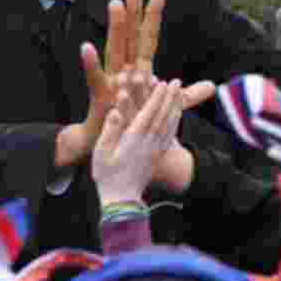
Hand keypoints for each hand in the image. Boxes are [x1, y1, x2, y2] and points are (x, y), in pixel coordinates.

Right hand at [54, 0, 214, 168]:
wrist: (117, 146)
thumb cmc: (136, 121)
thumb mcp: (167, 105)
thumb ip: (187, 95)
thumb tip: (211, 86)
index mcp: (140, 70)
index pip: (148, 38)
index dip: (153, 16)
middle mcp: (124, 70)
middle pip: (130, 37)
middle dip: (132, 13)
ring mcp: (112, 82)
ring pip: (114, 50)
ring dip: (114, 28)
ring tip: (115, 4)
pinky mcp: (101, 97)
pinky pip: (95, 78)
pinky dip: (90, 63)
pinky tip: (86, 46)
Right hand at [93, 78, 183, 205]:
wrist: (122, 199)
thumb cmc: (107, 175)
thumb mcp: (101, 153)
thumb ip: (109, 130)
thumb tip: (115, 110)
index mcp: (134, 140)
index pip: (149, 114)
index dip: (157, 97)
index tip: (162, 83)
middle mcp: (149, 143)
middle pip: (163, 116)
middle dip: (170, 97)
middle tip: (176, 81)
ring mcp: (155, 150)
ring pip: (169, 125)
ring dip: (175, 107)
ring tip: (179, 93)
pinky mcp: (157, 156)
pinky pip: (170, 136)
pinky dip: (175, 122)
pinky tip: (177, 115)